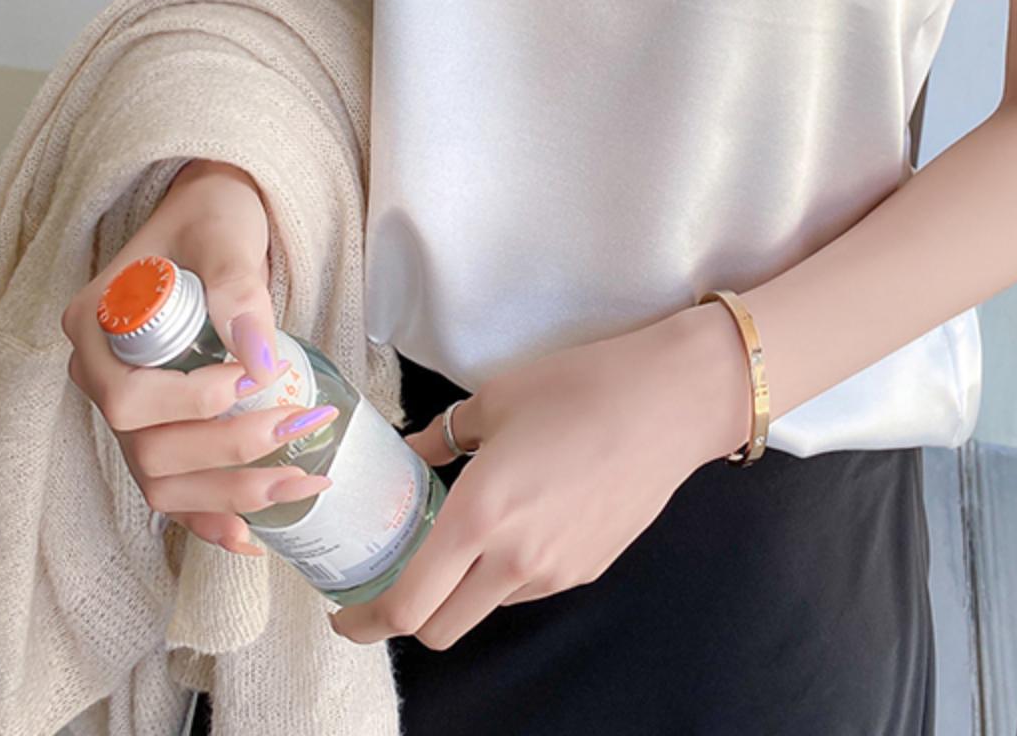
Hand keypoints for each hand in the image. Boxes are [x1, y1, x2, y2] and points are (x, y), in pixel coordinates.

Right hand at [61, 158, 334, 556]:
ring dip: (231, 494)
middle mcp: (101, 377)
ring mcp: (128, 409)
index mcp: (95, 328)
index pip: (126, 398)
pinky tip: (253, 538)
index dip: (191, 403)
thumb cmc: (214, 215)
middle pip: (147, 449)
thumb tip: (261, 363)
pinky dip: (211, 517)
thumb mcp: (226, 233)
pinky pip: (175, 489)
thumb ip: (237, 289)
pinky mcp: (161, 426)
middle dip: (229, 452)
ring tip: (301, 487)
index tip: (256, 378)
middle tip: (302, 428)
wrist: (217, 216)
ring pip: (162, 482)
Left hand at [329, 300, 753, 649]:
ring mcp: (555, 572)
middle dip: (409, 616)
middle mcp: (513, 559)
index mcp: (478, 516)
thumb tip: (411, 453)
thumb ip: (441, 437)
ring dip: (464, 589)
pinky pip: (529, 587)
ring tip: (472, 532)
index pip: (406, 606)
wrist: (669, 402)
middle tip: (401, 575)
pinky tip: (525, 519)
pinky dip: (508, 571)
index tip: (347, 613)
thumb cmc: (578, 387)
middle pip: (439, 630)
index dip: (365, 622)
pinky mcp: (588, 570)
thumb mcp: (496, 399)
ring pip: (486, 608)